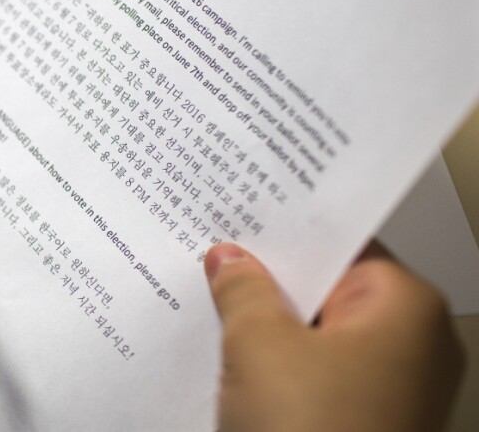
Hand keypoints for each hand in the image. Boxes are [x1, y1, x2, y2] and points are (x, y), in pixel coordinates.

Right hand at [204, 241, 463, 431]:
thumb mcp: (259, 343)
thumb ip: (242, 288)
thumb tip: (231, 260)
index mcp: (407, 309)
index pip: (343, 245)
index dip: (288, 232)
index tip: (245, 218)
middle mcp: (412, 347)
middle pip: (330, 292)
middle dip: (272, 282)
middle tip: (219, 262)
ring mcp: (390, 391)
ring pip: (319, 338)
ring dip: (270, 326)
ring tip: (217, 307)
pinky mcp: (363, 425)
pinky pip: (317, 378)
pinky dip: (280, 367)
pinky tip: (235, 361)